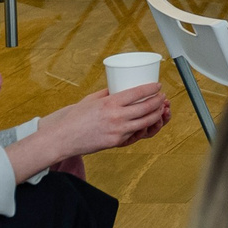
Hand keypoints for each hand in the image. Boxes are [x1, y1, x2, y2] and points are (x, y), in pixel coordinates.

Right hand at [45, 85, 169, 157]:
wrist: (64, 138)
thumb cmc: (75, 118)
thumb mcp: (92, 99)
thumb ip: (107, 93)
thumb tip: (119, 86)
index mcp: (110, 103)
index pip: (138, 93)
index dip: (152, 88)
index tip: (158, 85)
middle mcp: (116, 116)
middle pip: (146, 107)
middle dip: (158, 101)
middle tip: (162, 96)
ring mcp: (118, 130)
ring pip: (145, 122)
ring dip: (156, 114)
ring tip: (160, 108)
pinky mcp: (117, 141)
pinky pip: (134, 133)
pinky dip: (143, 126)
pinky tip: (147, 121)